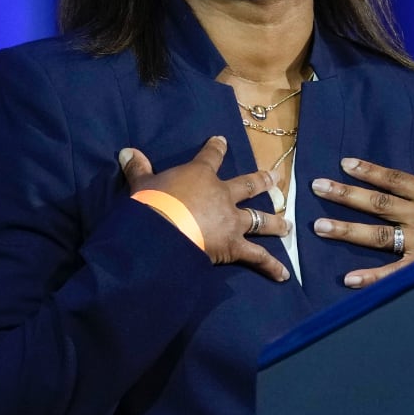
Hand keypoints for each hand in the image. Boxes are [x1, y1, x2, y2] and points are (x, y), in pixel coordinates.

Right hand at [120, 136, 290, 281]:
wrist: (163, 232)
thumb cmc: (152, 205)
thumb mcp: (142, 185)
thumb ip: (138, 169)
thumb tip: (126, 151)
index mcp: (200, 176)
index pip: (210, 157)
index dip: (216, 148)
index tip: (222, 140)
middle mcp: (223, 195)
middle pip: (248, 186)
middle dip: (262, 182)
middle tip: (276, 179)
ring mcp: (232, 221)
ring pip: (260, 220)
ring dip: (275, 223)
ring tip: (287, 225)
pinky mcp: (234, 246)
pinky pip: (257, 257)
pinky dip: (271, 266)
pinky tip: (284, 275)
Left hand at [310, 158, 413, 287]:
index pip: (395, 179)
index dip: (370, 170)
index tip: (345, 163)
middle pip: (378, 202)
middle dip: (346, 194)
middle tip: (318, 186)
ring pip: (378, 234)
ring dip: (348, 230)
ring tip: (320, 227)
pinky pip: (393, 273)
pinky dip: (371, 277)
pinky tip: (349, 279)